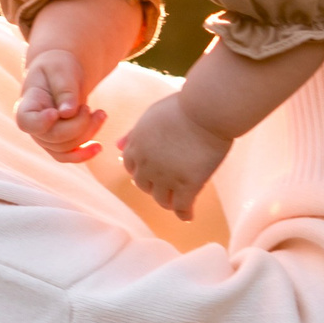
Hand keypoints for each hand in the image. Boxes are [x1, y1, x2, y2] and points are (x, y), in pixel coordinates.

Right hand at [16, 47, 108, 162]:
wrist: (62, 75)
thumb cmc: (59, 68)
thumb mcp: (62, 70)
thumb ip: (64, 89)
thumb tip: (68, 113)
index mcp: (27, 105)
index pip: (26, 122)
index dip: (40, 123)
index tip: (55, 113)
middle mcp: (33, 126)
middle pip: (53, 137)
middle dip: (78, 124)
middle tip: (89, 107)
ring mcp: (45, 137)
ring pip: (65, 148)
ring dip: (88, 133)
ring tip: (101, 113)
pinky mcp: (59, 143)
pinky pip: (69, 156)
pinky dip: (85, 154)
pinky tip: (98, 147)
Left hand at [118, 92, 233, 219]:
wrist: (206, 110)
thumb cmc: (183, 106)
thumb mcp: (152, 115)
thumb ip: (134, 133)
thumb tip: (117, 145)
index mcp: (136, 145)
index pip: (131, 167)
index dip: (141, 170)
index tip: (151, 172)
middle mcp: (147, 164)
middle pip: (144, 185)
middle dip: (153, 186)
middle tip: (167, 186)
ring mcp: (166, 176)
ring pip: (161, 199)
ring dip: (168, 202)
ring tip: (177, 202)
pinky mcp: (187, 184)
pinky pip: (181, 207)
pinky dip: (184, 213)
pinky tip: (188, 215)